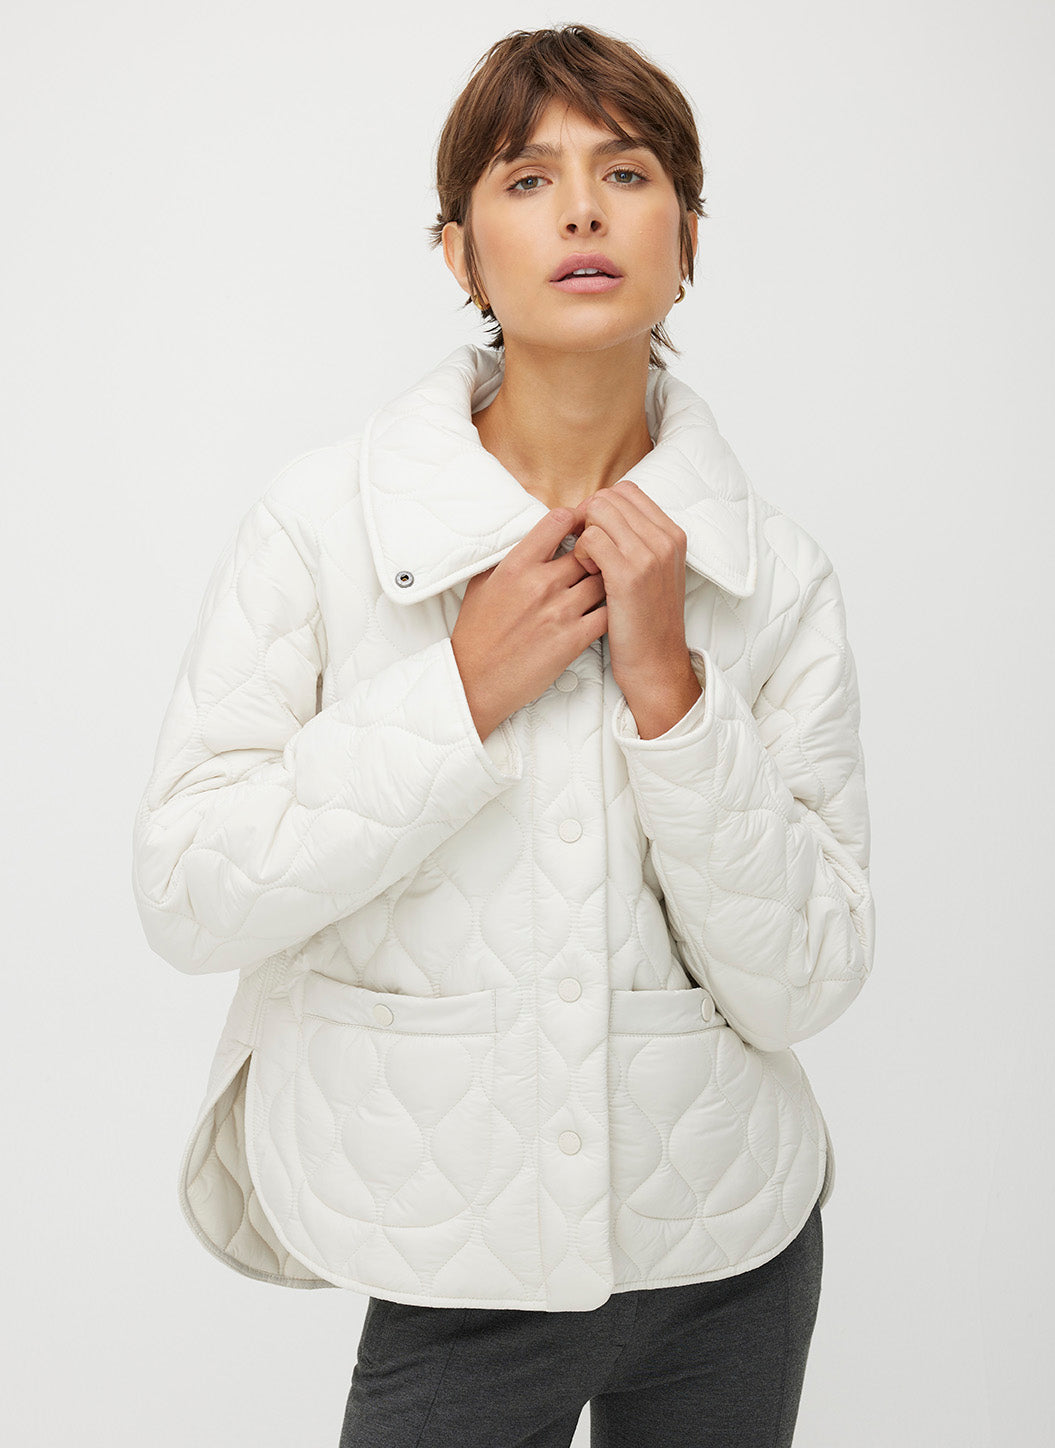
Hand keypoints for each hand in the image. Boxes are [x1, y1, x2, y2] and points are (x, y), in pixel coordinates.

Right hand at [451, 503, 607, 740]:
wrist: (475, 680)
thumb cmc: (477, 633)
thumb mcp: (482, 584)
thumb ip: (507, 557)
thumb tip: (529, 536)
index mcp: (516, 565)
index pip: (559, 520)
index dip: (577, 519)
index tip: (583, 527)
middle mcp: (540, 583)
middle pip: (589, 550)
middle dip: (597, 553)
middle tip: (601, 560)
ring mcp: (559, 611)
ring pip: (604, 580)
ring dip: (608, 582)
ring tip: (606, 588)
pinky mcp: (573, 639)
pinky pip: (607, 614)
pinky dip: (613, 610)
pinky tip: (609, 612)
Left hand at [572, 479, 698, 714]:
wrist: (656, 663)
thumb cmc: (646, 621)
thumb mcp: (655, 573)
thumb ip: (637, 540)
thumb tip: (600, 514)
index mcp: (672, 534)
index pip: (627, 492)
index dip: (601, 507)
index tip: (593, 533)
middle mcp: (665, 539)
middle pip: (610, 497)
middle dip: (589, 518)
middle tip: (586, 549)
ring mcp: (650, 555)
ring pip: (599, 511)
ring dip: (584, 533)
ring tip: (587, 562)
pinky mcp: (629, 574)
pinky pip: (592, 538)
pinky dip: (581, 551)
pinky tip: (585, 573)